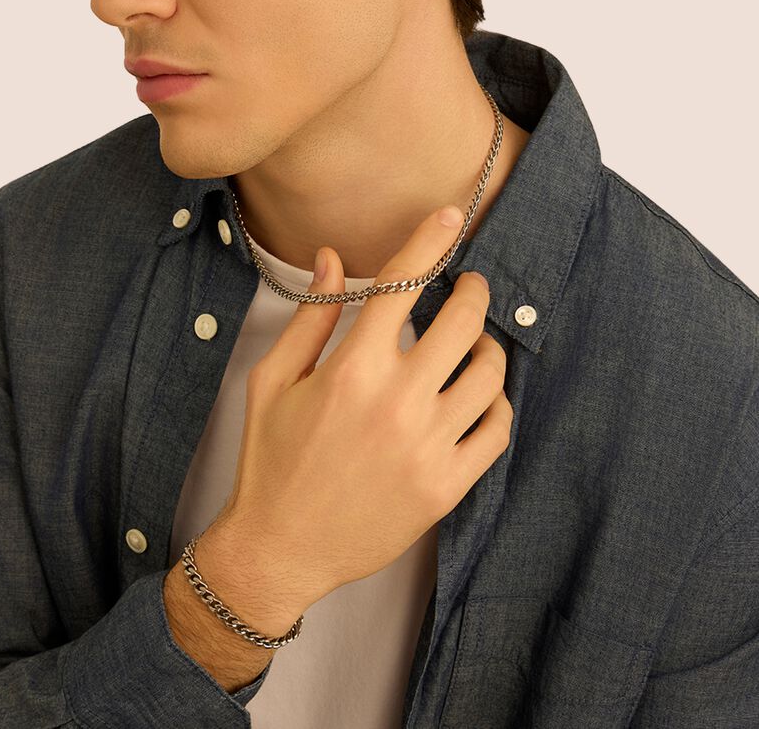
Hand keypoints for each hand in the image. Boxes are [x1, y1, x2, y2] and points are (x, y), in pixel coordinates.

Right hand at [210, 204, 512, 611]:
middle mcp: (397, 403)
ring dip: (488, 347)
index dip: (429, 242)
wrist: (280, 548)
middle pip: (462, 323)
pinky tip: (480, 397)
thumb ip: (311, 317)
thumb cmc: (269, 462)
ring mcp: (427, 447)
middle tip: (470, 288)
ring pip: (488, 374)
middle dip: (473, 293)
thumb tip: (333, 259)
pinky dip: (497, 404)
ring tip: (476, 344)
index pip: (403, 285)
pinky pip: (497, 431)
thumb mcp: (272, 382)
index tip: (449, 218)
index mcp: (351, 370)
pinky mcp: (446, 487)